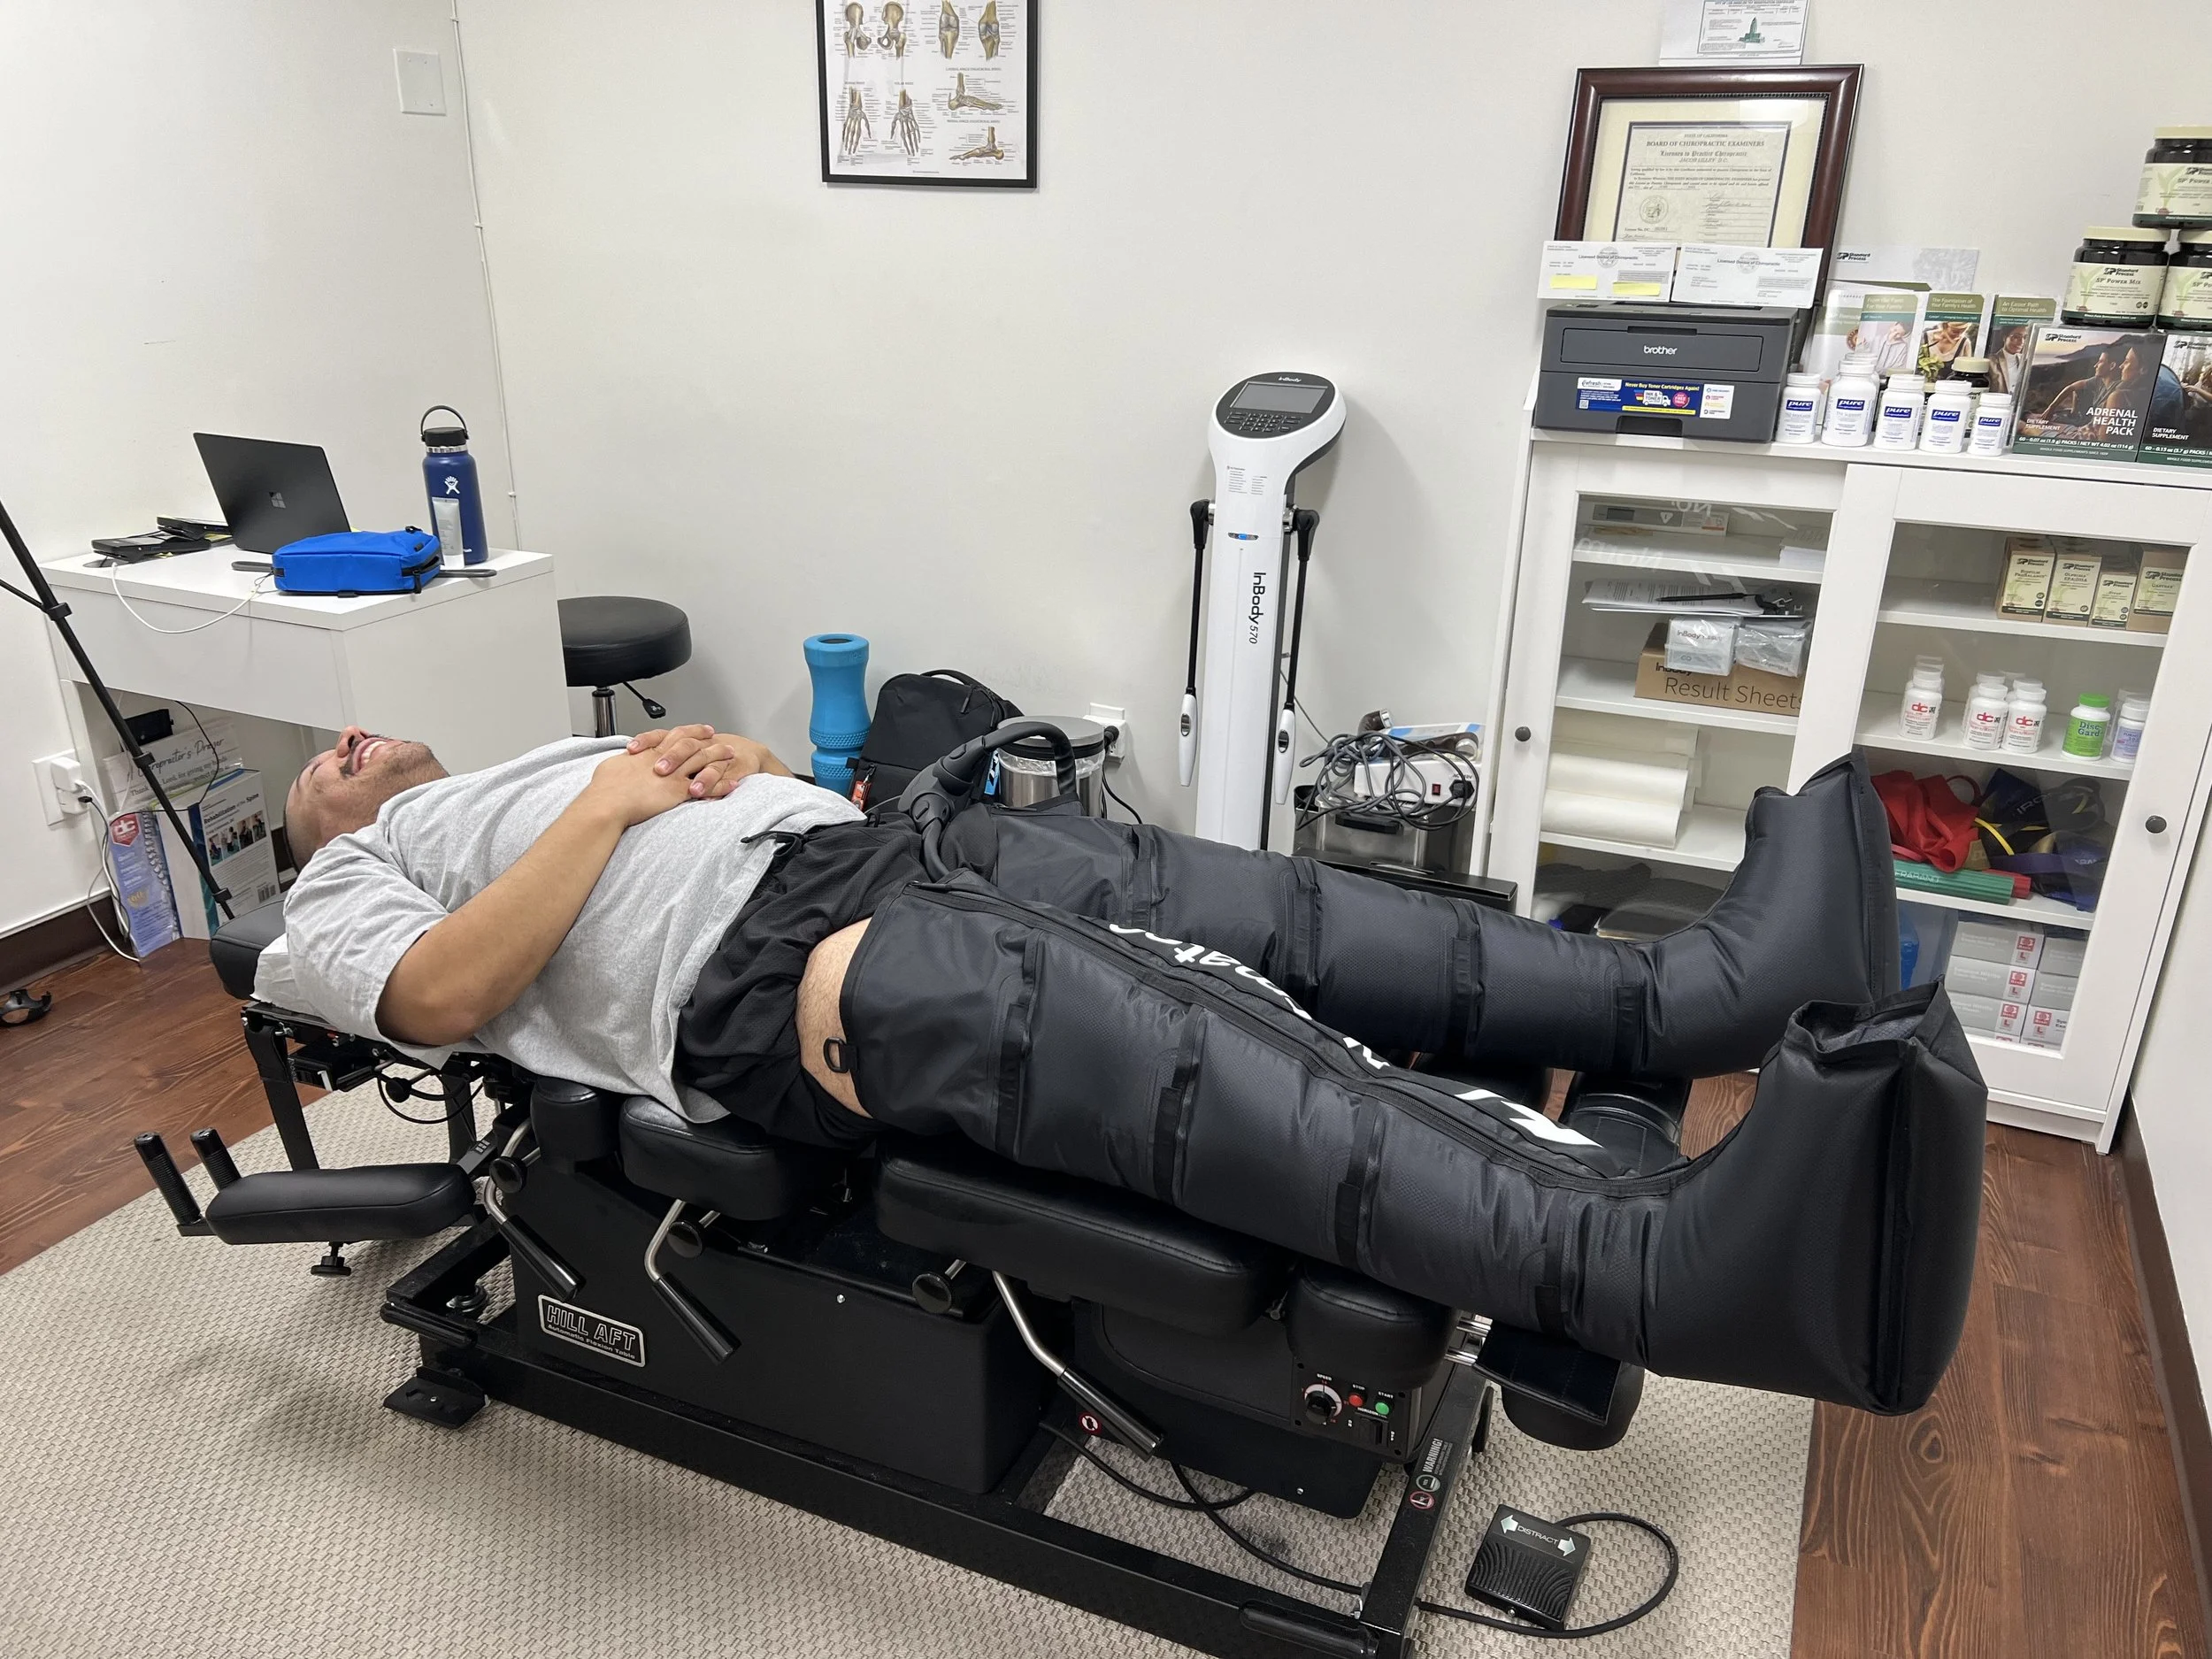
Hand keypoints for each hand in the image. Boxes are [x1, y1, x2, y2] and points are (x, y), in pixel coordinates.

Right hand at [584, 739, 742, 828]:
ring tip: (731, 754)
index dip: (689, 731)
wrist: (607, 804)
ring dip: (719, 756)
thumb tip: (626, 759)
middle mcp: (664, 759)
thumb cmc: (605, 789)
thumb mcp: (613, 766)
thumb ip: (626, 760)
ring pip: (703, 760)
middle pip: (692, 743)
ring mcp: (674, 774)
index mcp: (649, 752)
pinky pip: (706, 786)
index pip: (674, 735)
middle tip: (718, 736)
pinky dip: (721, 785)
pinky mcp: (678, 791)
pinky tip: (732, 785)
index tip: (700, 729)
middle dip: (707, 739)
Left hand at [627, 724, 792, 783]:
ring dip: (699, 775)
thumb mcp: (680, 755)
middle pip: (685, 746)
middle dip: (673, 757)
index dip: (646, 741)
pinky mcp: (735, 768)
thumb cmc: (706, 757)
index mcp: (683, 741)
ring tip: (692, 789)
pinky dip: (719, 784)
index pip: (662, 735)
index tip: (631, 750)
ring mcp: (718, 755)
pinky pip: (726, 776)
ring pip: (707, 760)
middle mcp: (700, 745)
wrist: (746, 754)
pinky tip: (713, 793)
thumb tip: (624, 766)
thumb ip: (655, 759)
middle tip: (659, 770)